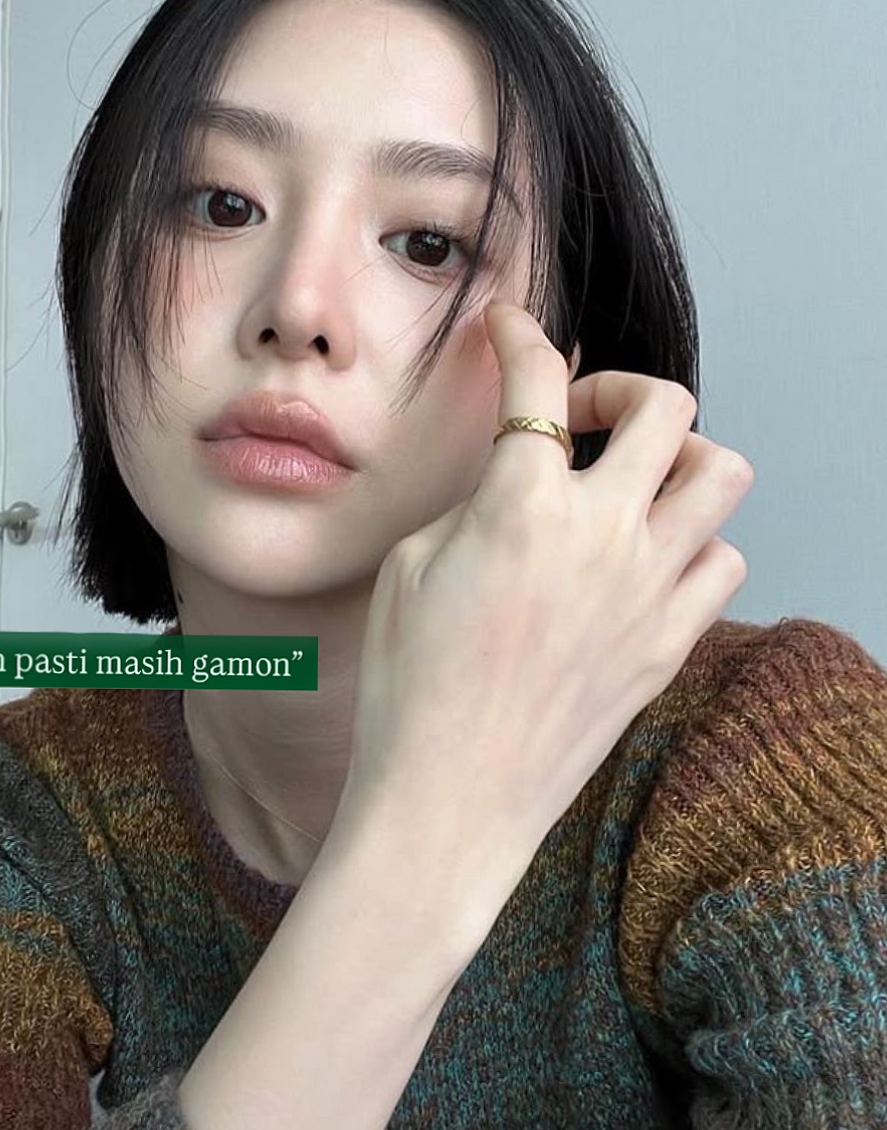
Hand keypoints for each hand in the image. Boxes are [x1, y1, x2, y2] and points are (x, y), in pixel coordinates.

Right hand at [336, 300, 753, 951]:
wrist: (447, 801)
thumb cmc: (406, 688)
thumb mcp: (412, 566)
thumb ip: (477, 502)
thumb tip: (516, 477)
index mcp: (522, 504)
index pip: (538, 378)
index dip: (520, 335)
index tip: (510, 329)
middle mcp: (603, 534)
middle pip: (663, 404)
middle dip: (617, 388)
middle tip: (576, 420)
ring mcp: (650, 591)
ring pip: (720, 474)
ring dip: (675, 458)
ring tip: (626, 485)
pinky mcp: (669, 645)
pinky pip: (722, 561)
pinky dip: (691, 542)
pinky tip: (642, 561)